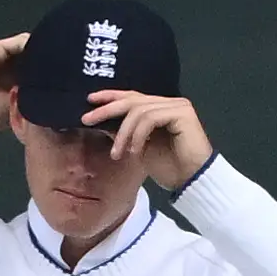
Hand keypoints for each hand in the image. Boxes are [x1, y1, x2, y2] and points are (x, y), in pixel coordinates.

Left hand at [82, 90, 214, 189]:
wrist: (190, 180)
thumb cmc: (168, 166)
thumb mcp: (136, 147)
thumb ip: (123, 131)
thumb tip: (100, 121)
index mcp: (159, 108)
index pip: (132, 96)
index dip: (111, 96)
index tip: (89, 99)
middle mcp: (169, 103)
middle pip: (132, 100)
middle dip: (106, 110)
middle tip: (86, 120)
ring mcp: (178, 106)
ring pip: (138, 111)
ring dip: (123, 134)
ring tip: (117, 154)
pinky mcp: (183, 113)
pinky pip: (150, 118)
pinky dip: (137, 135)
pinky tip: (135, 151)